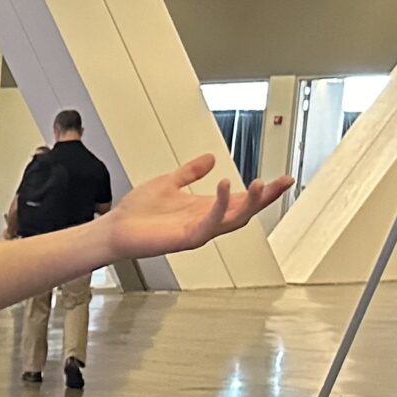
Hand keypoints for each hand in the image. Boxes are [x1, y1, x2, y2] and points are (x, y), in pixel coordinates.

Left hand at [102, 155, 293, 261]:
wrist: (114, 229)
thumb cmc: (137, 212)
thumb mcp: (168, 182)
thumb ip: (190, 172)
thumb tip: (210, 158)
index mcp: (204, 209)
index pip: (241, 199)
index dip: (262, 191)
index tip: (283, 178)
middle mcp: (205, 221)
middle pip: (245, 211)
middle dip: (266, 197)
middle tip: (283, 182)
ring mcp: (197, 232)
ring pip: (234, 220)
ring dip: (250, 202)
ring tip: (262, 183)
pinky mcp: (185, 238)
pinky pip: (210, 224)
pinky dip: (220, 206)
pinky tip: (226, 186)